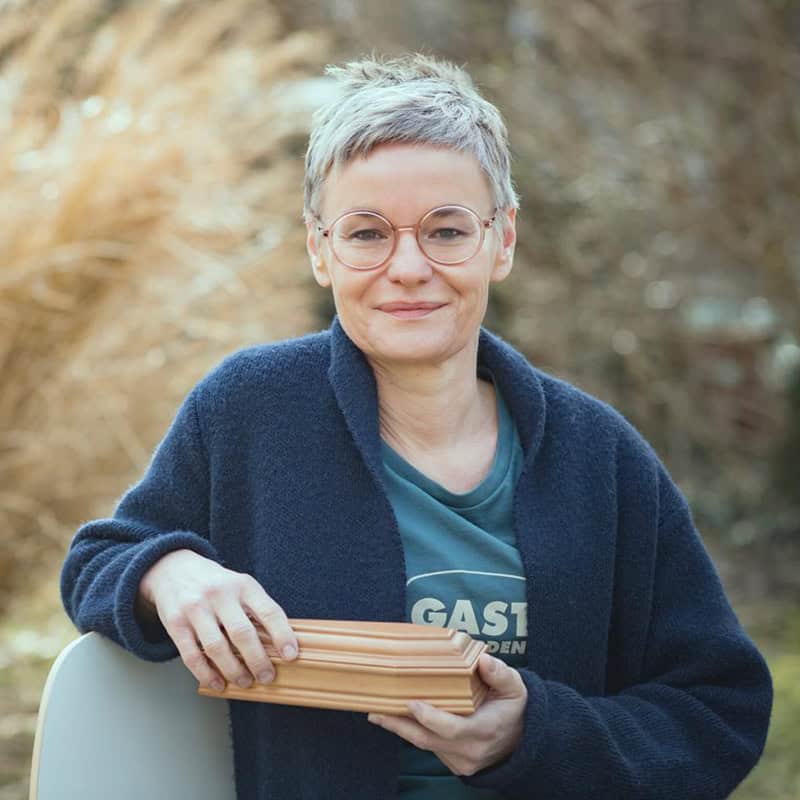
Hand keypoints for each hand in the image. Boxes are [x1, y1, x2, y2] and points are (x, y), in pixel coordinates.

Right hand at [137, 548, 297, 690]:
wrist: (174, 569)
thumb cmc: (216, 584)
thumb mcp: (240, 585)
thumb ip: (256, 609)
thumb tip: (278, 645)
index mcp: (243, 585)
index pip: (268, 611)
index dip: (282, 635)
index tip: (292, 655)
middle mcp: (220, 594)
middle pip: (242, 633)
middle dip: (257, 660)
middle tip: (267, 676)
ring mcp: (196, 608)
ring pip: (217, 647)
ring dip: (233, 670)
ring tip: (245, 681)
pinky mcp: (176, 623)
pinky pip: (192, 655)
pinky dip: (207, 674)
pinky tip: (218, 683)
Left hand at [368, 653, 526, 775]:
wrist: (522, 740)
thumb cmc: (513, 706)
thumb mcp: (514, 686)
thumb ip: (500, 673)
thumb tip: (483, 659)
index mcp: (485, 729)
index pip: (453, 728)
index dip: (430, 717)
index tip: (411, 702)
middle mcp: (470, 750)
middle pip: (428, 740)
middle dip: (400, 726)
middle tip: (375, 712)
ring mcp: (461, 760)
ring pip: (425, 745)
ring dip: (401, 728)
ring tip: (377, 712)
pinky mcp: (454, 763)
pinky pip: (429, 747)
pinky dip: (413, 732)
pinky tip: (397, 718)